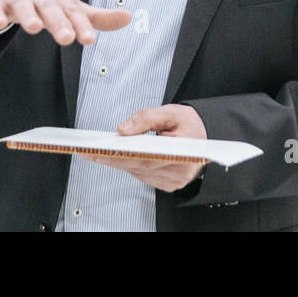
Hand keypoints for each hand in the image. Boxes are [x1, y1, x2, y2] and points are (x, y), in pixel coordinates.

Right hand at [0, 0, 130, 45]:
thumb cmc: (41, 1)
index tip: (90, 40)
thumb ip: (94, 17)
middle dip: (58, 22)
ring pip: (23, 7)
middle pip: (50, 9)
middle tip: (66, 38)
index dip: (81, 25)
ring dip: (29, 16)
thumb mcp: (68, 8)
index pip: (72, 12)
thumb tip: (128, 18)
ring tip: (34, 28)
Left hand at [79, 104, 207, 191]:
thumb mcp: (171, 112)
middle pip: (138, 167)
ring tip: (102, 150)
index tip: (100, 151)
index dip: (120, 156)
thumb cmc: (191, 124)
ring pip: (138, 172)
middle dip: (113, 158)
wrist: (207, 137)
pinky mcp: (168, 184)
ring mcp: (173, 181)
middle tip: (91, 151)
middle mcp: (178, 172)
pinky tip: (121, 156)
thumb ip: (146, 118)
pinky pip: (144, 175)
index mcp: (182, 153)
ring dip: (120, 162)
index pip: (144, 158)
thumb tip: (123, 130)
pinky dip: (131, 165)